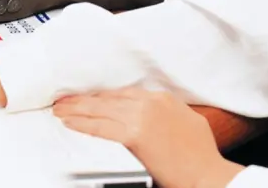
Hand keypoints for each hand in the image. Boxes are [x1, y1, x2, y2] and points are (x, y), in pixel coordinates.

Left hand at [53, 88, 242, 187]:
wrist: (206, 173)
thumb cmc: (201, 154)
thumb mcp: (187, 121)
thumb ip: (167, 112)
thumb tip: (154, 116)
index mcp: (162, 98)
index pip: (122, 93)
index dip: (102, 96)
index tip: (88, 98)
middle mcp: (150, 102)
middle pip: (108, 98)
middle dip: (84, 99)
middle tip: (65, 100)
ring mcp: (142, 116)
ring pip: (100, 109)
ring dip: (76, 109)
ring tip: (60, 109)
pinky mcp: (135, 134)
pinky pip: (100, 127)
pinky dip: (82, 123)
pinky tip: (69, 122)